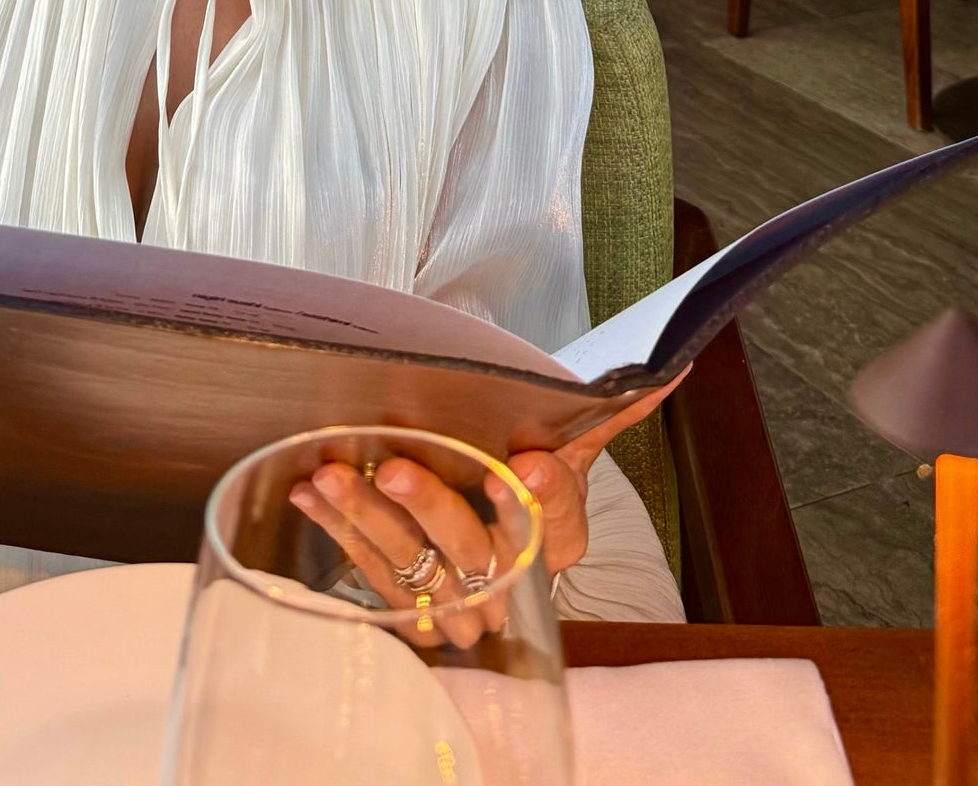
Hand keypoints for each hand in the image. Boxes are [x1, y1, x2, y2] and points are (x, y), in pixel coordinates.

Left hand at [290, 391, 671, 632]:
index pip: (553, 523)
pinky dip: (337, 531)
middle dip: (435, 507)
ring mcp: (456, 605)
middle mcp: (507, 582)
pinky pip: (369, 573)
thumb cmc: (523, 472)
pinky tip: (310, 491)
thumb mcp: (566, 444)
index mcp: (555, 539)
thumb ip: (605, 411)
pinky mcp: (407, 608)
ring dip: (367, 519)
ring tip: (332, 474)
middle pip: (477, 552)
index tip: (522, 459)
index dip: (537, 495)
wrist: (489, 541)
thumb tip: (668, 369)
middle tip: (399, 465)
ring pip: (415, 568)